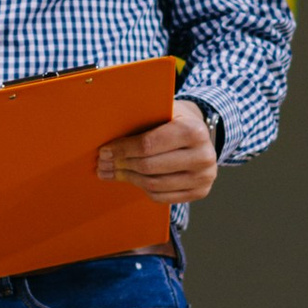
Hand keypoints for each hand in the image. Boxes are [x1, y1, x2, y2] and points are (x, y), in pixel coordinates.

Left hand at [97, 100, 219, 202]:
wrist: (203, 135)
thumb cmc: (176, 120)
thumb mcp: (164, 110)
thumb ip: (143, 117)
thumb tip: (107, 129)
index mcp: (194, 131)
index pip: (148, 145)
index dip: (122, 149)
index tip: (105, 151)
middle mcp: (203, 156)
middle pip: (149, 167)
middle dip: (121, 165)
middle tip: (103, 163)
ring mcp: (203, 177)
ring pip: (153, 184)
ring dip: (128, 178)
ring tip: (112, 172)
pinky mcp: (200, 192)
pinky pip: (161, 197)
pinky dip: (142, 189)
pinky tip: (131, 179)